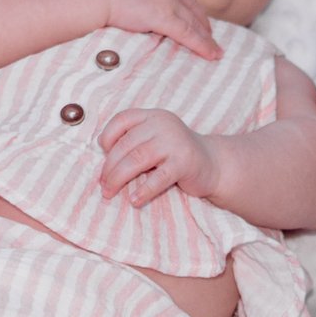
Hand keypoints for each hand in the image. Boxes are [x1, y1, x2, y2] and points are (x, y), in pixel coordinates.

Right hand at [94, 0, 220, 59]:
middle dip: (202, 24)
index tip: (197, 21)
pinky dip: (202, 45)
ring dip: (206, 38)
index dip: (191, 10)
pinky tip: (212, 54)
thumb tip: (133, 2)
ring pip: (193, 21)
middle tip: (209, 38)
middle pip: (192, 6)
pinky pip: (188, 34)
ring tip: (215, 51)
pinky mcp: (164, 15)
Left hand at [98, 108, 219, 205]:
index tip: (103, 154)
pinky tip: (134, 200)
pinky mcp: (184, 162)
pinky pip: (159, 178)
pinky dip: (144, 190)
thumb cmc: (175, 155)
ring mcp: (174, 142)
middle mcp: (163, 124)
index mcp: (153, 116)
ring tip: (109, 192)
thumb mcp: (155, 140)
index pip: (123, 119)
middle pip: (126, 144)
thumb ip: (134, 142)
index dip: (108, 136)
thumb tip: (104, 160)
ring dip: (119, 178)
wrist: (212, 163)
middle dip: (109, 167)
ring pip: (138, 159)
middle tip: (103, 185)